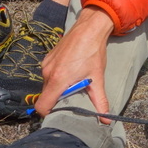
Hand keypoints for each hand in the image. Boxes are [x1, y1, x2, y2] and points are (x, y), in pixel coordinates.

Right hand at [35, 7, 115, 121]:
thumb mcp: (97, 78)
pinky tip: (70, 73)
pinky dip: (56, 78)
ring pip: (46, 85)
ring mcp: (46, 64)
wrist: (89, 28)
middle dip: (56, 100)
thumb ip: (99, 101)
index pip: (42, 106)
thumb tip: (105, 119)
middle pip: (45, 96)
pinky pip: (48, 74)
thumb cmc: (93, 52)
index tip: (61, 112)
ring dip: (57, 88)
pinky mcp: (48, 57)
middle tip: (71, 100)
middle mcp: (47, 72)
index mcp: (57, 80)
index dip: (49, 113)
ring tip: (72, 85)